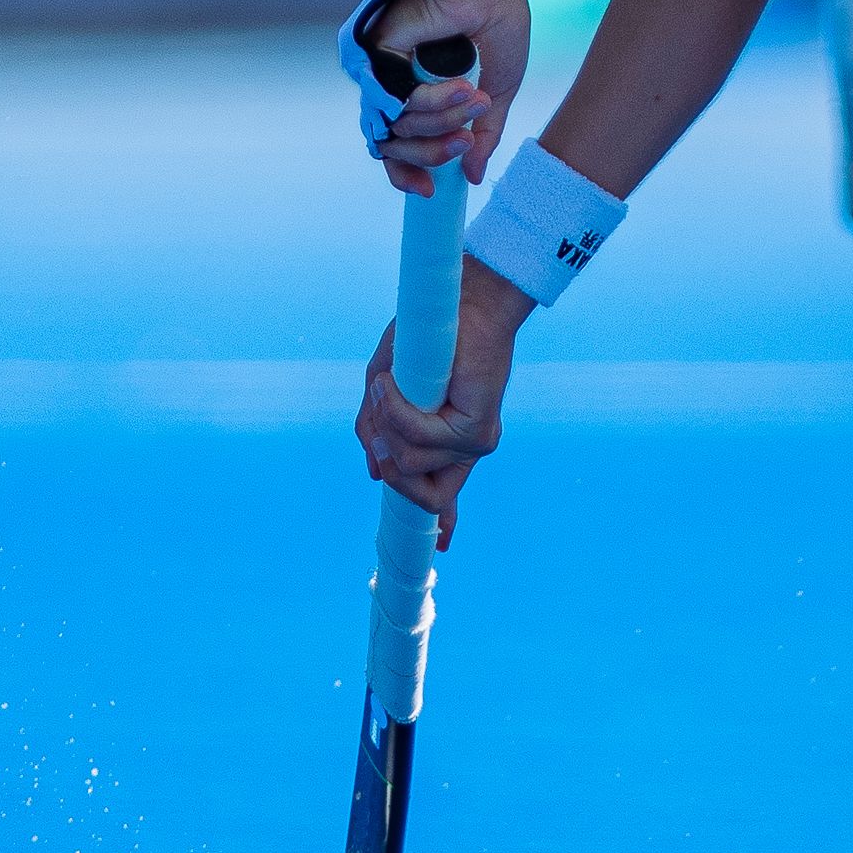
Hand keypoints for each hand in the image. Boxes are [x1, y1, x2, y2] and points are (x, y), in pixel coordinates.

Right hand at [355, 258, 527, 543]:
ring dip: (386, 425)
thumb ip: (377, 428)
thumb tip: (374, 471)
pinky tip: (393, 382)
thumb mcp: (387, 388)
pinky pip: (420, 439)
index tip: (446, 547)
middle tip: (376, 420)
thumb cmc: (427, 341)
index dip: (446, 524)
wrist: (460, 305)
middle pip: (426, 500)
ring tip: (389, 384)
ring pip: (412, 465)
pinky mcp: (477, 430)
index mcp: (449, 444)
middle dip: (390, 466)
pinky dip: (397, 411)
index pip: (449, 495)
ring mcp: (474, 443)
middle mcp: (465, 450)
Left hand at [366, 0, 530, 195]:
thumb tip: (472, 176)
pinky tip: (463, 87)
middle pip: (389, 143)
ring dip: (442, 122)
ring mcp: (378, 67)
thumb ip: (481, 135)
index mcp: (413, 86)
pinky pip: (397, 101)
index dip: (408, 171)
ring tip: (476, 99)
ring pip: (395, 127)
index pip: (394, 142)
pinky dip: (433, 103)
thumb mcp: (497, 90)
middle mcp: (389, 79)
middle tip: (464, 146)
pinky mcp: (375, 53)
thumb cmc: (497, 19)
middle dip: (430, 154)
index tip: (431, 190)